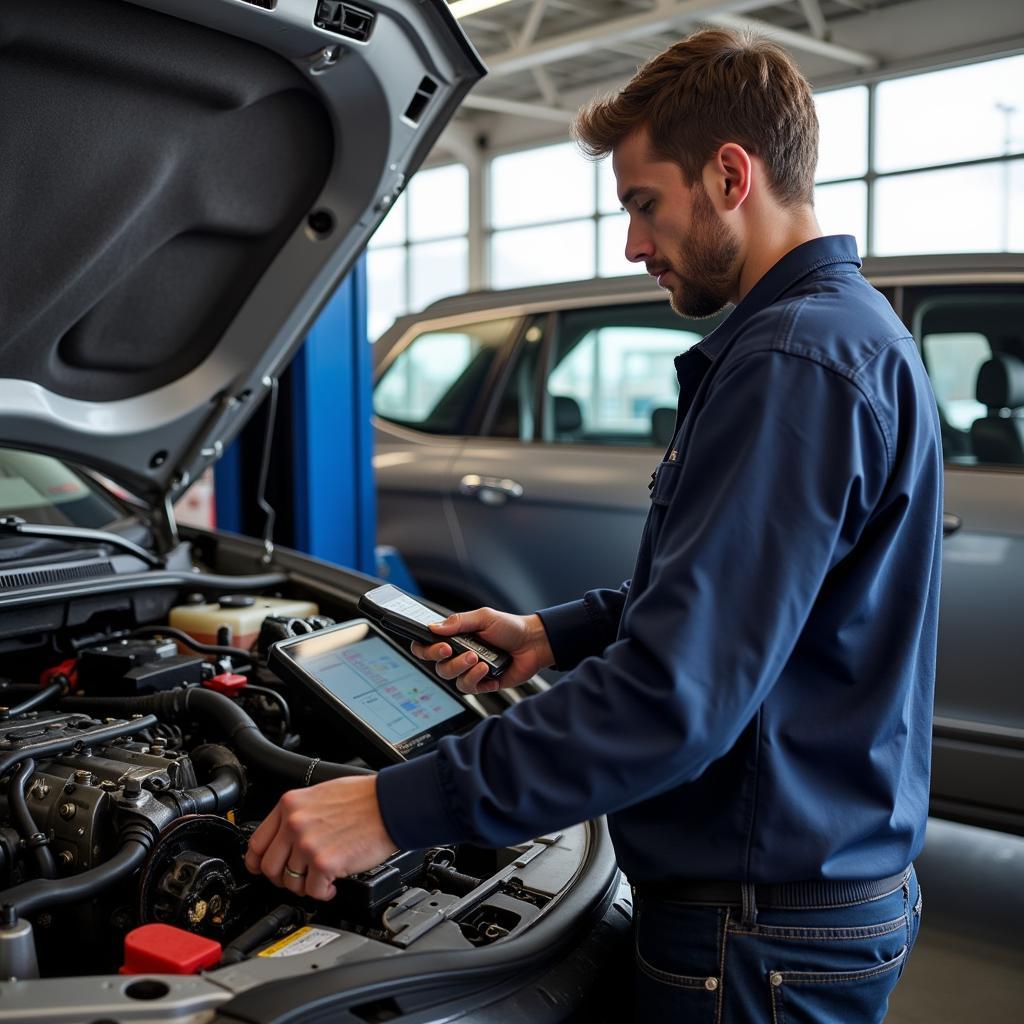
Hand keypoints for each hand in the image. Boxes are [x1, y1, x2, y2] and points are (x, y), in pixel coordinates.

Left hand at [244, 775, 397, 900]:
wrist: (390, 804)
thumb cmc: (364, 797)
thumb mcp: (320, 794)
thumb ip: (299, 814)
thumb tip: (285, 837)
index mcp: (290, 805)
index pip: (257, 842)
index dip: (257, 862)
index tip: (262, 869)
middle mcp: (294, 823)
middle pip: (269, 867)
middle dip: (283, 879)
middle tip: (298, 878)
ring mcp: (307, 844)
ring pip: (290, 883)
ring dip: (306, 886)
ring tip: (321, 879)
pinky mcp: (325, 863)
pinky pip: (313, 892)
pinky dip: (324, 893)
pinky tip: (333, 884)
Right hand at [410, 609, 554, 694]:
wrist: (534, 643)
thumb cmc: (510, 627)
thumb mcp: (484, 617)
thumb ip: (459, 621)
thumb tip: (434, 627)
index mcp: (455, 637)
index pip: (427, 646)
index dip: (423, 649)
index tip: (437, 645)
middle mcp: (459, 655)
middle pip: (437, 665)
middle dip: (446, 660)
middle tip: (459, 650)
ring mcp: (470, 670)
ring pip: (451, 679)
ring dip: (463, 669)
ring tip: (480, 659)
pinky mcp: (482, 684)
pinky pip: (468, 688)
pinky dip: (476, 679)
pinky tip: (488, 670)